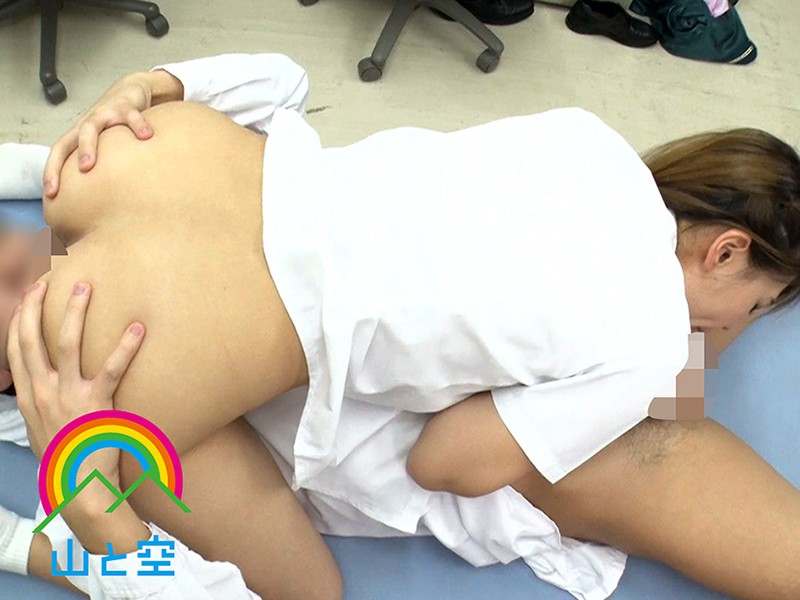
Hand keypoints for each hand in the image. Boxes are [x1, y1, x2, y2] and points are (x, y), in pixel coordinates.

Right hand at [7, 280, 144, 484]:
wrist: (80, 489)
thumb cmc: (67, 461)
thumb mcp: (43, 430)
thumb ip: (43, 405)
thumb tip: (47, 388)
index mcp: (28, 398)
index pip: (16, 351)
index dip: (18, 320)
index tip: (25, 296)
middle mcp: (42, 393)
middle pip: (31, 340)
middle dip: (34, 306)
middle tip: (44, 280)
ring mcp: (66, 397)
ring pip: (65, 344)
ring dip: (73, 312)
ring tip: (85, 287)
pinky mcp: (95, 404)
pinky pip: (112, 369)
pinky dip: (125, 347)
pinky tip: (137, 329)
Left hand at [43, 74, 154, 197]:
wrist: (131, 91)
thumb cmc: (116, 123)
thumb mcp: (106, 142)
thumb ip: (101, 163)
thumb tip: (101, 196)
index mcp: (80, 134)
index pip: (60, 152)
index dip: (52, 171)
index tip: (50, 193)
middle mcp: (89, 123)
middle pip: (71, 140)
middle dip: (62, 162)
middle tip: (71, 179)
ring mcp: (105, 113)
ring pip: (91, 127)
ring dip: (88, 145)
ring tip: (90, 164)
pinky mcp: (125, 106)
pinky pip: (131, 117)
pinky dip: (138, 126)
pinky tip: (146, 137)